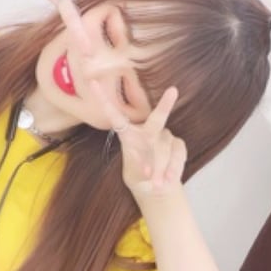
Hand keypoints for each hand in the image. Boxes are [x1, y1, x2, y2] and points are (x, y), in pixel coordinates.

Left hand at [94, 83, 187, 201]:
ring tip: (155, 183)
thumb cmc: (139, 177)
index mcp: (128, 134)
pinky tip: (168, 180)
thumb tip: (149, 170)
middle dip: (165, 105)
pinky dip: (172, 169)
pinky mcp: (178, 145)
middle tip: (173, 90)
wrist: (156, 188)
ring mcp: (165, 137)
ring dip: (160, 167)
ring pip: (164, 149)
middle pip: (157, 118)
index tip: (92, 82)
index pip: (114, 115)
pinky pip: (177, 155)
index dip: (103, 99)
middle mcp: (147, 131)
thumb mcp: (132, 174)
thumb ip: (138, 167)